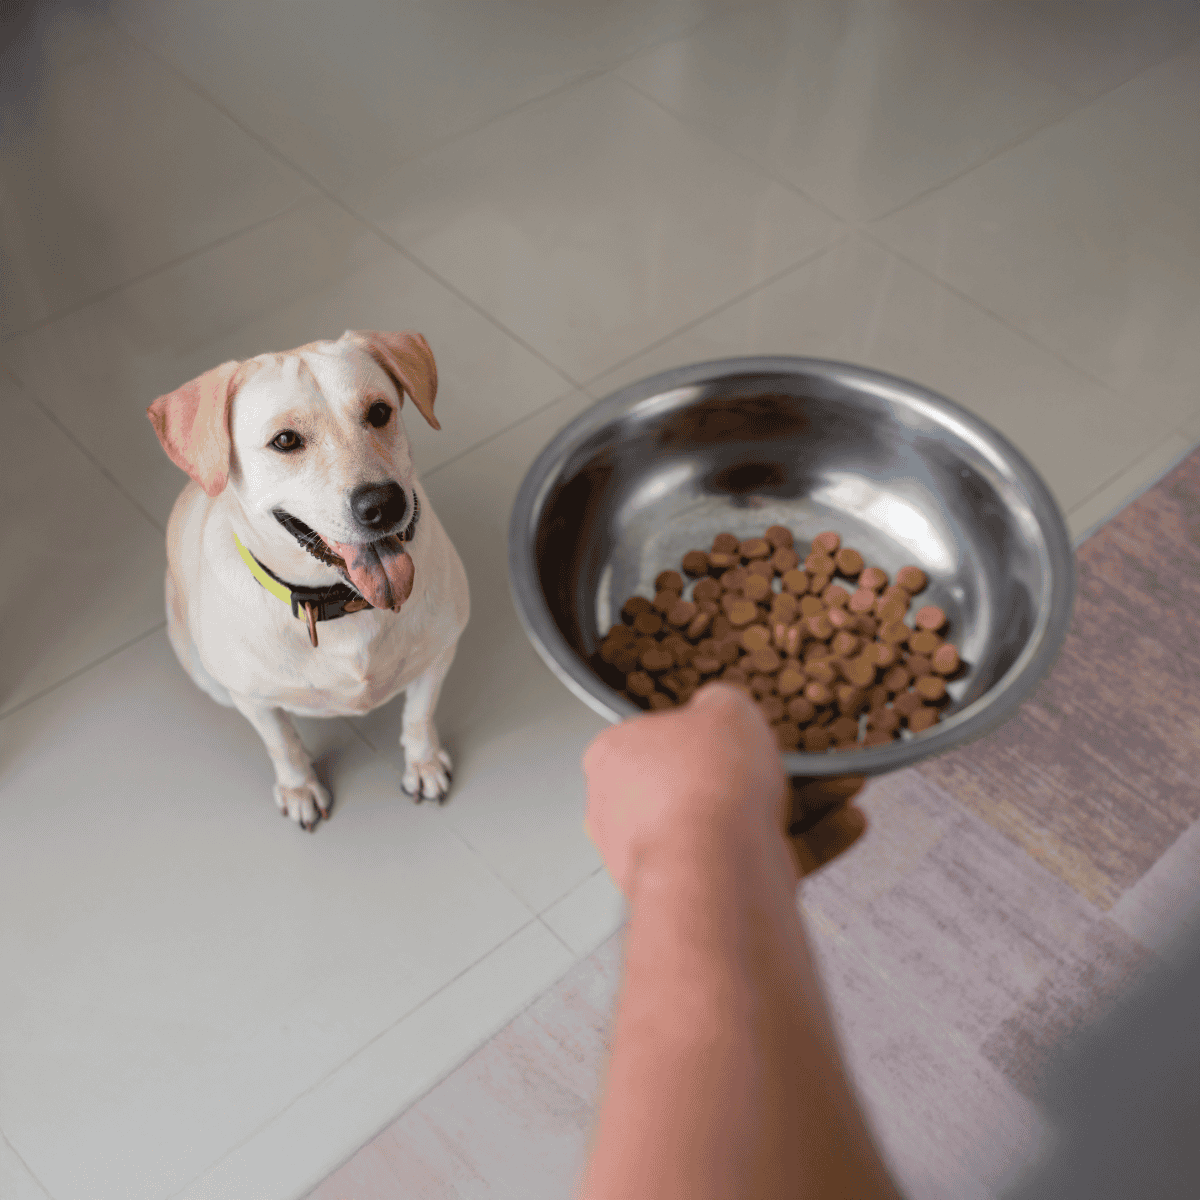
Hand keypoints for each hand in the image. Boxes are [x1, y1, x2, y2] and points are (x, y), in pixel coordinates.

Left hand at [582, 682, 867, 897]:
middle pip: (704, 784)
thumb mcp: (725, 706)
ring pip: (739, 825)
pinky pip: (758, 862)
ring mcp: (663, 860)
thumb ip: (722, 704)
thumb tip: (722, 707)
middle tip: (802, 760)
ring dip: (801, 805)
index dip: (706, 732)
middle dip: (763, 772)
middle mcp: (625, 814)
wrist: (716, 864)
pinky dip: (806, 842)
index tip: (742, 732)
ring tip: (843, 786)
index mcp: (613, 759)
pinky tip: (847, 823)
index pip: (656, 736)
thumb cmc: (704, 779)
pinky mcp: (706, 897)